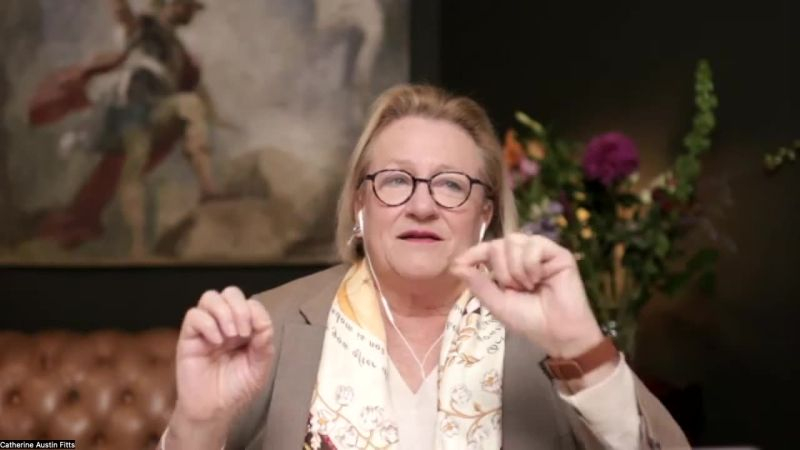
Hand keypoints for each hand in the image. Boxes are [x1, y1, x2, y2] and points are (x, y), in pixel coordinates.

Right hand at [173, 287, 274, 425]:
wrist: (213, 411)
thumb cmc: (236, 389)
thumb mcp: (258, 367)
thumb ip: (264, 343)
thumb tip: (262, 321)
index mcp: (244, 328)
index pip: (250, 303)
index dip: (255, 311)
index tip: (257, 333)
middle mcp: (224, 324)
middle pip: (230, 293)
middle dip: (239, 307)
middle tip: (243, 333)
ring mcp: (206, 329)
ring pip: (210, 297)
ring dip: (224, 312)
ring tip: (230, 336)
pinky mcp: (189, 338)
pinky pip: (193, 316)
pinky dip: (207, 324)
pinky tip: (215, 341)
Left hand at [450, 233, 603, 358]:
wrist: (558, 332)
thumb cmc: (529, 320)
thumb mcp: (497, 304)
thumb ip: (478, 284)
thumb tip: (455, 266)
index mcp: (507, 267)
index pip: (487, 249)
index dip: (473, 253)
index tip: (460, 263)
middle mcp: (522, 256)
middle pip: (498, 244)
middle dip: (500, 269)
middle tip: (514, 288)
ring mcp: (540, 253)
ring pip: (514, 240)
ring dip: (515, 267)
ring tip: (527, 286)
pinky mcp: (558, 253)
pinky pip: (534, 244)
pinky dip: (530, 263)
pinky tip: (538, 279)